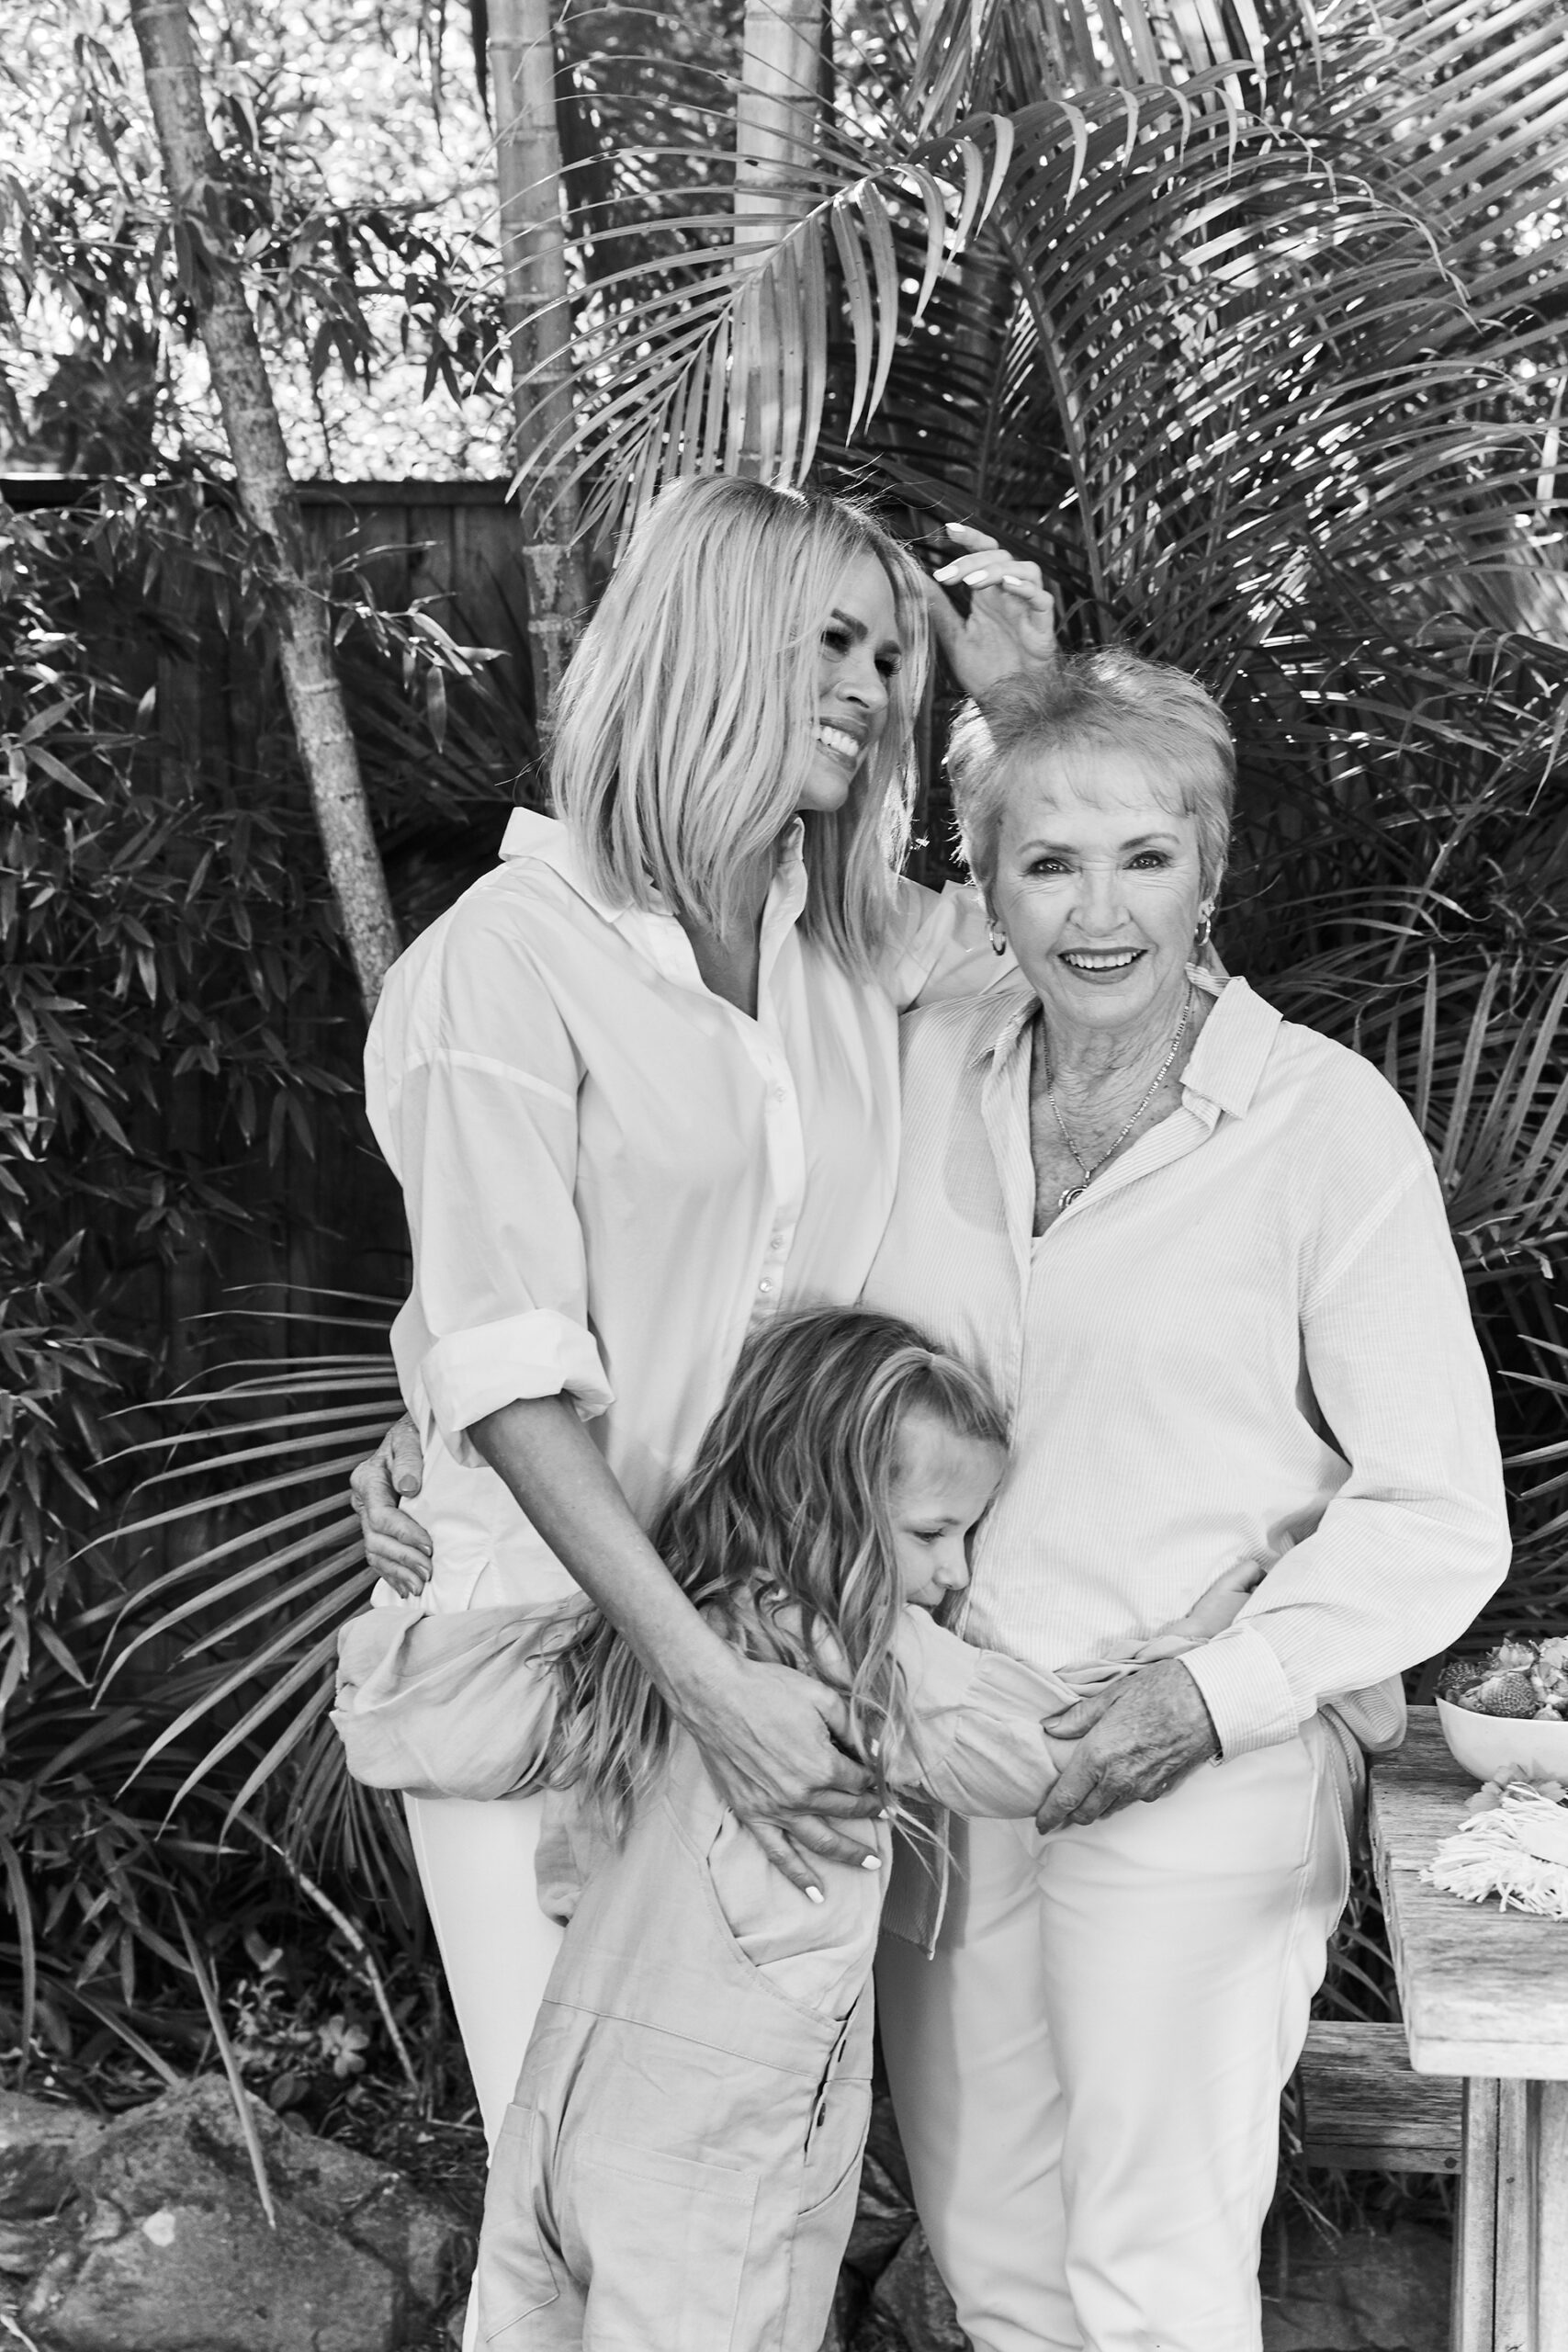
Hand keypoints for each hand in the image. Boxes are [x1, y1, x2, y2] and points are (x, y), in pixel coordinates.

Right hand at [349, 1414, 432, 1597]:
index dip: (404, 1534)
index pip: (380, 1516)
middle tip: (428, 1573)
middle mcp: (363, 1499)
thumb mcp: (411, 1435)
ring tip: (420, 1587)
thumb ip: (409, 1458)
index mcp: (368, 1478)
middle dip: (402, 1559)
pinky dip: (392, 1574)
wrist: (417, 1431)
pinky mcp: (379, 1526)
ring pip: (375, 1552)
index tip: (429, 1545)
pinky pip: (379, 1556)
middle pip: (375, 1540)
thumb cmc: (417, 1432)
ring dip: (397, 1572)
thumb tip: (408, 1486)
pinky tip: (405, 1588)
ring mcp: (368, 1515)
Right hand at [675, 1651, 882, 1900]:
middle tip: (887, 1815)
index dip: (875, 1779)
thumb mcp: (821, 1697)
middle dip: (871, 1812)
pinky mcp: (752, 1814)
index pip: (861, 1781)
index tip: (883, 1780)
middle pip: (847, 1810)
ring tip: (872, 1863)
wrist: (716, 1695)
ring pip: (822, 1841)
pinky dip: (798, 1876)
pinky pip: (779, 1854)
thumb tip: (878, 1748)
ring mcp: (776, 1809)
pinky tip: (816, 1894)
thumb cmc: (768, 1690)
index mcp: (824, 1766)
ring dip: (850, 1853)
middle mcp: (803, 1795)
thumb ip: (853, 1726)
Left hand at [922, 523, 1056, 695]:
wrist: (1006, 703)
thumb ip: (939, 608)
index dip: (970, 538)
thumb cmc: (985, 672)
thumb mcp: (953, 637)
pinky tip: (1008, 586)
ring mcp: (1028, 609)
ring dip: (997, 570)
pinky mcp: (1043, 627)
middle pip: (1000, 557)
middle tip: (947, 575)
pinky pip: (1042, 599)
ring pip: (1025, 569)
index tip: (948, 529)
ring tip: (970, 583)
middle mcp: (1010, 596)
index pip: (984, 553)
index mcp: (989, 595)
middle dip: (972, 559)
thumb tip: (914, 581)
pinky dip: (1027, 589)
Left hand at [1035, 1657, 1219, 1833]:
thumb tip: (1051, 1728)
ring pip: (1108, 1810)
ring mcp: (1142, 1788)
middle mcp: (1118, 1779)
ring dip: (1094, 1808)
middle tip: (1059, 1808)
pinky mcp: (1162, 1789)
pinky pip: (1132, 1801)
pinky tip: (1119, 1781)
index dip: (1049, 1815)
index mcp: (1098, 1755)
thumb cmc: (1160, 1690)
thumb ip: (1078, 1717)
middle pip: (1085, 1813)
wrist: (1209, 1702)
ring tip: (1085, 1796)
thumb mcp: (1112, 1695)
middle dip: (1069, 1814)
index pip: (1065, 1798)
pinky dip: (1119, 1798)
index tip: (1040, 1823)